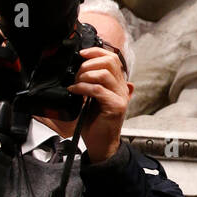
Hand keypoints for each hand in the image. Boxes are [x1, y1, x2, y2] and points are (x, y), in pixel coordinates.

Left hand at [68, 46, 130, 163]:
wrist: (101, 144)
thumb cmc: (95, 124)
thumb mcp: (90, 98)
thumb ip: (89, 83)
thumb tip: (76, 69)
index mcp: (116, 83)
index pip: (111, 58)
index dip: (96, 52)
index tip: (81, 54)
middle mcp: (121, 87)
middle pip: (109, 61)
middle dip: (88, 63)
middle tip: (76, 73)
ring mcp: (120, 96)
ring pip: (104, 73)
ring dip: (85, 75)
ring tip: (76, 83)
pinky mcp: (116, 106)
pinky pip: (98, 90)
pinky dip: (83, 87)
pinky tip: (75, 91)